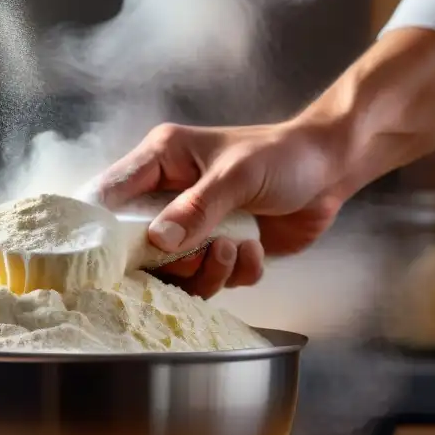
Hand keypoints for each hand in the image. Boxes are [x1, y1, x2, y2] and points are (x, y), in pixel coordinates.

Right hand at [95, 119, 344, 297]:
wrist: (333, 168)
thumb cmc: (282, 156)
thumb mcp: (237, 176)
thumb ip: (197, 209)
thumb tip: (157, 241)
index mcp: (161, 161)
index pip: (109, 194)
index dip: (101, 227)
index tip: (108, 257)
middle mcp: (169, 196)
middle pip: (139, 246)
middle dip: (170, 260)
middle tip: (201, 250)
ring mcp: (194, 226)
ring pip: (176, 270)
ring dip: (208, 270)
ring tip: (236, 247)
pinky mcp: (221, 249)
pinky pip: (213, 278)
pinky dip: (236, 272)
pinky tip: (256, 248)